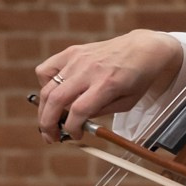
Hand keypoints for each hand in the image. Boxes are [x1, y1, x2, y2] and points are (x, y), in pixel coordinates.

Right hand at [34, 31, 182, 143]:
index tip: (75, 135)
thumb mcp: (126, 103)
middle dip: (48, 124)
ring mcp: (78, 59)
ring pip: (47, 87)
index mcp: (107, 84)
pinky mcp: (72, 52)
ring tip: (49, 120)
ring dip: (43, 110)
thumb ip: (101, 112)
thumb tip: (76, 122)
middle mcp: (89, 70)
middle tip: (51, 137)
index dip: (72, 128)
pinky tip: (53, 92)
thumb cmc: (137, 78)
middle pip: (56, 100)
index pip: (78, 110)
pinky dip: (44, 84)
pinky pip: (46, 69)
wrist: (142, 49)